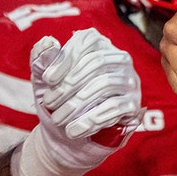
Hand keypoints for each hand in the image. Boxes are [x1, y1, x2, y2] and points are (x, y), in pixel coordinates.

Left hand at [10, 28, 143, 175]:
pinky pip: (115, 108)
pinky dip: (91, 120)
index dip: (66, 59)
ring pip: (106, 84)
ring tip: (59, 119)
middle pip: (97, 63)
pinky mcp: (134, 104)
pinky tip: (74, 130)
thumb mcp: (45, 81)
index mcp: (98, 46)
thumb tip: (47, 41)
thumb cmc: (58, 100)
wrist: (67, 134)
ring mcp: (130, 81)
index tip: (47, 80)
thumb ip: (42, 60)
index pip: (87, 42)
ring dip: (77, 104)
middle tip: (50, 103)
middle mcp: (119, 59)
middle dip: (69, 85)